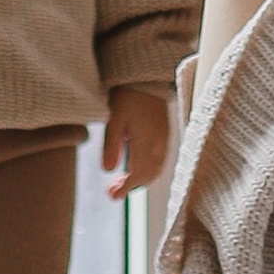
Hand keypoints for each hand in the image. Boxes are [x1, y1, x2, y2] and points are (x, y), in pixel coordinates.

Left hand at [101, 83, 174, 198]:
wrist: (147, 77)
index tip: (112, 196)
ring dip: (140, 178)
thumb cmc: (128, 96)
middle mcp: (159, 145)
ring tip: (122, 180)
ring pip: (155, 169)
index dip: (124, 188)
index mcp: (147, 144)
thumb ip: (111, 146)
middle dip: (131, 186)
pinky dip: (148, 169)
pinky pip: (160, 160)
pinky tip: (135, 165)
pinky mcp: (165, 134)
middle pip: (148, 176)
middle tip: (112, 189)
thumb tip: (108, 171)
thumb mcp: (114, 120)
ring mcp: (164, 140)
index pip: (137, 176)